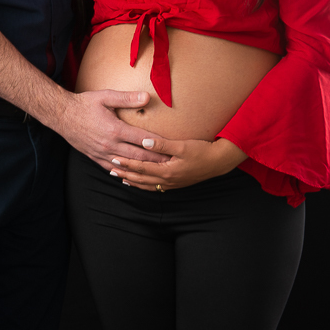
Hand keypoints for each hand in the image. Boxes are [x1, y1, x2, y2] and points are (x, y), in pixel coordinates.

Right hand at [57, 90, 169, 166]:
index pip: (143, 139)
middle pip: (138, 156)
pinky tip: (133, 177)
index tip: (172, 147)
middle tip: (171, 164)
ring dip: (143, 169)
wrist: (61, 115)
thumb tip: (147, 97)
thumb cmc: (84, 104)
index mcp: (115, 129)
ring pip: (127, 165)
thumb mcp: (106, 96)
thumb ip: (127, 98)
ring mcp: (102, 153)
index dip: (159, 144)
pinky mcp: (95, 157)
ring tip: (157, 172)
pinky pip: (113, 169)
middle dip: (156, 161)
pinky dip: (125, 174)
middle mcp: (110, 144)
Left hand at [109, 136, 245, 190]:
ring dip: (133, 181)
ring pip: (147, 185)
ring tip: (121, 178)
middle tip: (111, 170)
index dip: (126, 163)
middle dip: (125, 174)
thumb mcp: (182, 146)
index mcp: (166, 171)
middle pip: (141, 178)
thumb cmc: (202, 151)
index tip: (114, 159)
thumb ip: (162, 144)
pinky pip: (155, 187)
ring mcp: (171, 184)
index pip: (141, 168)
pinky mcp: (176, 184)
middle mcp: (167, 180)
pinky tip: (140, 183)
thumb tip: (144, 142)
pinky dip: (144, 185)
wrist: (218, 162)